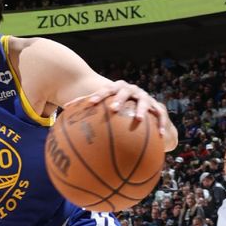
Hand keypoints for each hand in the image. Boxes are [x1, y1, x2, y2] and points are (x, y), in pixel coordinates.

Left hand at [63, 80, 177, 149]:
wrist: (144, 102)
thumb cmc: (119, 106)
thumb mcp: (106, 105)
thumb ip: (88, 108)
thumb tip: (63, 112)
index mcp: (117, 89)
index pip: (106, 90)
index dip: (98, 96)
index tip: (91, 104)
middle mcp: (132, 90)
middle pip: (125, 92)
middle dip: (119, 99)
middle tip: (113, 108)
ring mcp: (145, 97)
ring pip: (144, 102)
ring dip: (141, 110)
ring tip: (137, 119)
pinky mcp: (158, 106)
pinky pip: (161, 116)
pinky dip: (161, 125)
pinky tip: (161, 136)